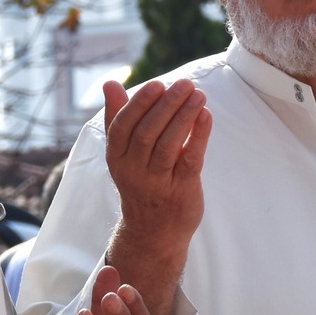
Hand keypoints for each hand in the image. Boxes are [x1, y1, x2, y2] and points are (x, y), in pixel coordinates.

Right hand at [103, 77, 211, 267]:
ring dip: (184, 117)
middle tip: (185, 83)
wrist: (153, 231)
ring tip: (199, 94)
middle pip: (147, 133)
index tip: (157, 84)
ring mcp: (157, 182)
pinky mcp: (181, 190)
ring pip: (168, 145)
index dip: (139, 104)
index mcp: (117, 157)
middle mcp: (133, 170)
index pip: (123, 126)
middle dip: (166, 105)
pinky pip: (189, 160)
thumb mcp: (124, 153)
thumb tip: (109, 83)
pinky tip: (206, 116)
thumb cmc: (140, 181)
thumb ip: (118, 116)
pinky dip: (198, 136)